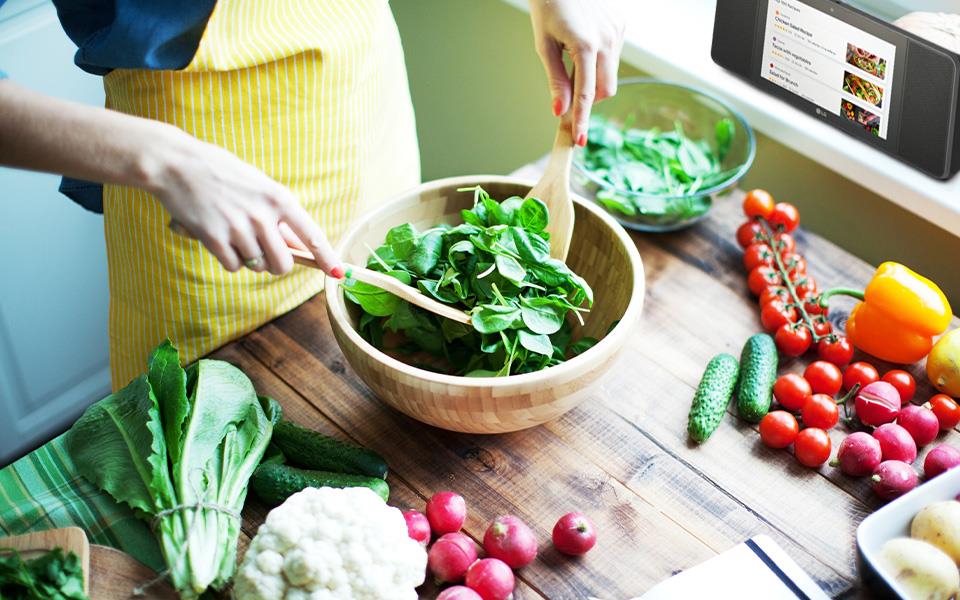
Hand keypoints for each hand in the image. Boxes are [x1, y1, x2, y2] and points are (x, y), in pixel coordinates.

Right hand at [150, 128, 340, 275]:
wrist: (175, 163)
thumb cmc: (220, 172)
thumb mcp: (258, 185)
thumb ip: (278, 214)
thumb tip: (298, 247)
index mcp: (278, 198)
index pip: (311, 234)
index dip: (327, 257)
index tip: (339, 273)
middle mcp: (262, 215)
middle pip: (282, 263)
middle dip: (275, 264)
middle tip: (263, 251)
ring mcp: (238, 228)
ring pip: (257, 266)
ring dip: (248, 258)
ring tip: (233, 234)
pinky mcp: (214, 238)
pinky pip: (233, 266)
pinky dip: (228, 259)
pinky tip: (219, 238)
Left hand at [529, 0, 624, 144]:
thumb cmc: (548, 6)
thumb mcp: (544, 45)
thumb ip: (555, 79)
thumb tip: (560, 110)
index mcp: (586, 46)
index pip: (586, 94)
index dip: (582, 120)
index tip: (580, 141)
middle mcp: (608, 40)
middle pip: (606, 89)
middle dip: (590, 99)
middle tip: (569, 97)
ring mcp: (617, 32)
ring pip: (611, 74)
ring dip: (594, 79)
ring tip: (573, 59)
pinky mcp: (621, 26)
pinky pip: (613, 56)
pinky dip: (599, 62)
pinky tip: (584, 45)